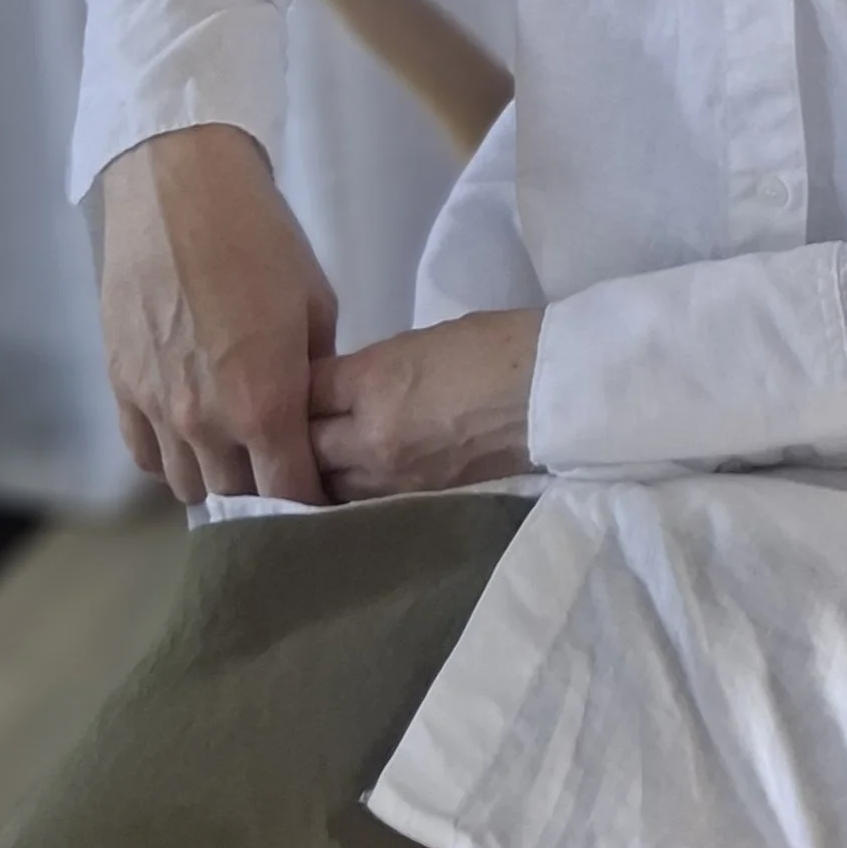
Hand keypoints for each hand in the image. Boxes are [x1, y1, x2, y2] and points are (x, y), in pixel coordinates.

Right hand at [97, 124, 336, 504]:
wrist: (180, 193)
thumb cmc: (262, 239)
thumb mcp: (315, 303)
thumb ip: (315, 372)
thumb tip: (314, 407)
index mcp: (264, 405)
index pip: (287, 494)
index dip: (309, 502)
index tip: (323, 495)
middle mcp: (204, 423)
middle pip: (235, 496)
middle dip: (263, 489)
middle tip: (280, 465)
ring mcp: (155, 409)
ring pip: (185, 484)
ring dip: (215, 476)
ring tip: (235, 451)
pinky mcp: (121, 387)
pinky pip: (142, 454)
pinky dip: (167, 457)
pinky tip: (188, 435)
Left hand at [309, 310, 542, 502]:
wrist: (552, 393)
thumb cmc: (496, 347)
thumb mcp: (423, 340)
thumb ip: (375, 369)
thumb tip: (347, 390)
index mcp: (373, 380)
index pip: (307, 390)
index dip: (295, 386)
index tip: (296, 387)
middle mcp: (370, 437)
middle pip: (304, 446)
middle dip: (296, 436)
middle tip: (294, 429)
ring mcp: (392, 480)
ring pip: (327, 487)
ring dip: (319, 474)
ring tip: (317, 464)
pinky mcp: (416, 507)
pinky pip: (362, 506)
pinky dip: (352, 497)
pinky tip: (352, 489)